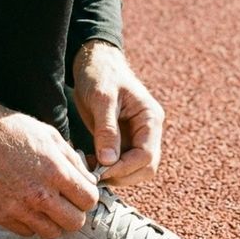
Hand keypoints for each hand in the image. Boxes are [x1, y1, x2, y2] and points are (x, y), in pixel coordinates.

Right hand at [0, 98, 98, 238]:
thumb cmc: (15, 130)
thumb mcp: (51, 136)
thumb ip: (73, 161)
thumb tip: (89, 181)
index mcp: (55, 171)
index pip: (89, 200)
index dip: (88, 195)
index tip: (80, 190)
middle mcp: (40, 194)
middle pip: (75, 223)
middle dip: (75, 212)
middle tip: (66, 200)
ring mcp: (19, 208)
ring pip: (52, 233)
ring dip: (54, 221)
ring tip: (47, 205)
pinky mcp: (2, 216)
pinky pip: (27, 232)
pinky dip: (31, 223)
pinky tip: (28, 205)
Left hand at [72, 40, 164, 185]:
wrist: (94, 63)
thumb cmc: (100, 74)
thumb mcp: (102, 99)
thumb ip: (107, 129)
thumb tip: (109, 161)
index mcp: (150, 118)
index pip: (146, 155)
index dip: (125, 168)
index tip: (101, 171)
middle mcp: (148, 130)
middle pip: (145, 168)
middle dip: (122, 175)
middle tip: (95, 174)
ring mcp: (137, 136)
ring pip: (134, 169)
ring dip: (115, 175)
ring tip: (90, 168)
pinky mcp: (123, 140)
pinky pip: (121, 163)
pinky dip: (108, 168)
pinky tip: (89, 162)